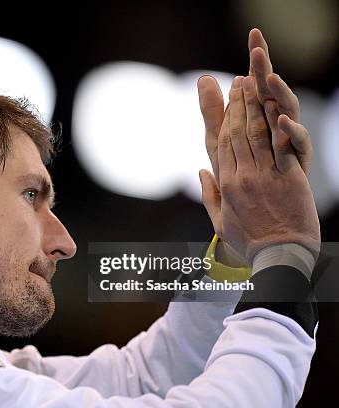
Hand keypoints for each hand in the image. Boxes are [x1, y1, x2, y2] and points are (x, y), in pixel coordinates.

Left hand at [197, 28, 311, 182]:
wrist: (267, 218)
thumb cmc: (244, 180)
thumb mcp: (222, 144)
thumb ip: (213, 112)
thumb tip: (203, 78)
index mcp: (259, 119)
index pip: (254, 85)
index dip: (254, 62)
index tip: (252, 36)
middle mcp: (276, 126)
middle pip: (269, 92)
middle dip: (264, 67)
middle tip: (259, 42)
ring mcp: (287, 142)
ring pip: (285, 112)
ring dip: (277, 93)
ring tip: (267, 76)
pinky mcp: (298, 163)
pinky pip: (297, 144)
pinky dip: (291, 132)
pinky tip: (281, 119)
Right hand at [199, 76, 319, 261]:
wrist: (278, 257)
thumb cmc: (250, 242)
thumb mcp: (220, 222)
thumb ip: (210, 195)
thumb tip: (201, 173)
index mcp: (226, 184)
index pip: (220, 143)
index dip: (221, 117)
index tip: (222, 98)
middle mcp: (241, 176)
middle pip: (235, 133)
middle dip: (236, 104)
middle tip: (237, 81)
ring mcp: (264, 177)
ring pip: (254, 134)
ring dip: (252, 107)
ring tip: (252, 83)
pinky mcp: (288, 180)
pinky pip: (280, 147)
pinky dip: (276, 125)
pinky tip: (274, 106)